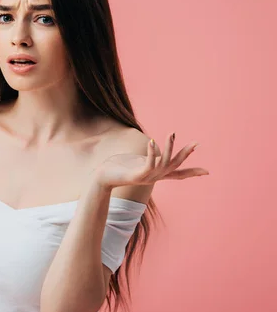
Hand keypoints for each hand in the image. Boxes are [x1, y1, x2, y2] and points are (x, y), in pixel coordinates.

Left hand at [93, 132, 209, 189]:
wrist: (102, 178)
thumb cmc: (117, 167)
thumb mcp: (136, 161)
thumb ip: (146, 157)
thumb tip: (153, 148)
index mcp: (156, 174)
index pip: (178, 174)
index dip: (192, 172)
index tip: (208, 172)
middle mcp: (154, 177)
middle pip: (174, 166)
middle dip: (185, 154)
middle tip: (196, 143)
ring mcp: (146, 178)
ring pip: (163, 163)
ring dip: (168, 148)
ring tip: (171, 133)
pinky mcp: (137, 176)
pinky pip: (148, 164)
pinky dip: (151, 152)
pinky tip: (151, 141)